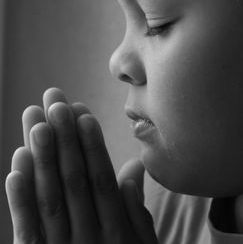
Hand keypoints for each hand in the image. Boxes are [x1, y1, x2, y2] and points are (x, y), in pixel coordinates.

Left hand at [5, 88, 157, 243]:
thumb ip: (137, 211)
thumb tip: (132, 169)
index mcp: (117, 233)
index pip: (102, 180)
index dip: (92, 146)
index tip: (82, 114)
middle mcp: (89, 238)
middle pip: (74, 181)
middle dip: (64, 139)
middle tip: (54, 101)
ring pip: (49, 197)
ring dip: (41, 157)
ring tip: (35, 120)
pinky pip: (28, 231)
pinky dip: (20, 199)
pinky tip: (17, 165)